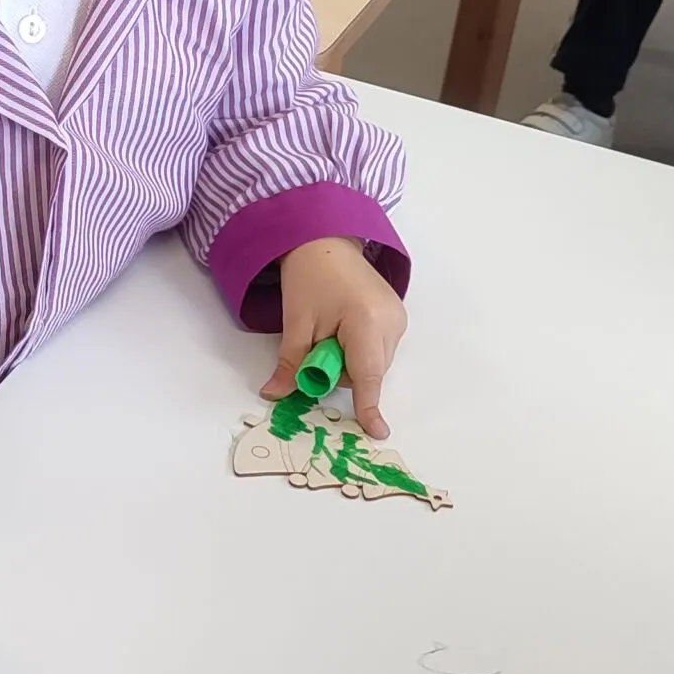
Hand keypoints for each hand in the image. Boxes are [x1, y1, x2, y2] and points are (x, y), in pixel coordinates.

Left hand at [263, 237, 407, 439]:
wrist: (327, 241)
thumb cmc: (310, 277)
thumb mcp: (296, 322)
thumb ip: (291, 363)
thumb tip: (275, 395)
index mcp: (366, 321)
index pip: (368, 375)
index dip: (368, 406)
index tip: (376, 432)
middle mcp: (391, 322)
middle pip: (367, 372)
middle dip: (338, 370)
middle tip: (315, 343)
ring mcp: (398, 319)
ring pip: (372, 364)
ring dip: (348, 360)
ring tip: (330, 329)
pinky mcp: (397, 317)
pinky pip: (377, 350)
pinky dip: (358, 349)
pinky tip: (345, 326)